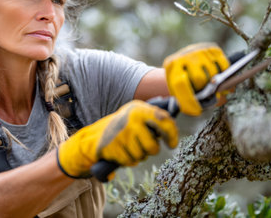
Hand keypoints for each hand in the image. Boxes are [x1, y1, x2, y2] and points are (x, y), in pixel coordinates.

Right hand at [57, 100, 178, 178]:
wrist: (94, 136)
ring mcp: (121, 133)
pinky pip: (130, 161)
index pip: (163, 120)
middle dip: (151, 150)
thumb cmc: (123, 127)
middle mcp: (131, 119)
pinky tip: (122, 152)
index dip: (172, 134)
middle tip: (146, 147)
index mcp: (138, 109)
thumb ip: (154, 116)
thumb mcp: (136, 116)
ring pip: (141, 156)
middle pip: (153, 146)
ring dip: (138, 156)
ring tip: (130, 147)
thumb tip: (175, 108)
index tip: (172, 144)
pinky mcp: (112, 147)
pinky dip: (128, 161)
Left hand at [163, 42, 229, 115]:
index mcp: (171, 66)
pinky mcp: (211, 47)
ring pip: (213, 72)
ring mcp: (198, 49)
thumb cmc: (181, 80)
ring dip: (215, 83)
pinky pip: (223, 63)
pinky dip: (224, 72)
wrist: (183, 61)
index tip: (196, 111)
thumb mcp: (177, 88)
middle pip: (200, 78)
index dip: (188, 100)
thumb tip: (200, 107)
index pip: (180, 83)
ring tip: (212, 86)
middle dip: (203, 90)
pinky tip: (220, 76)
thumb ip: (186, 98)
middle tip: (205, 93)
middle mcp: (184, 54)